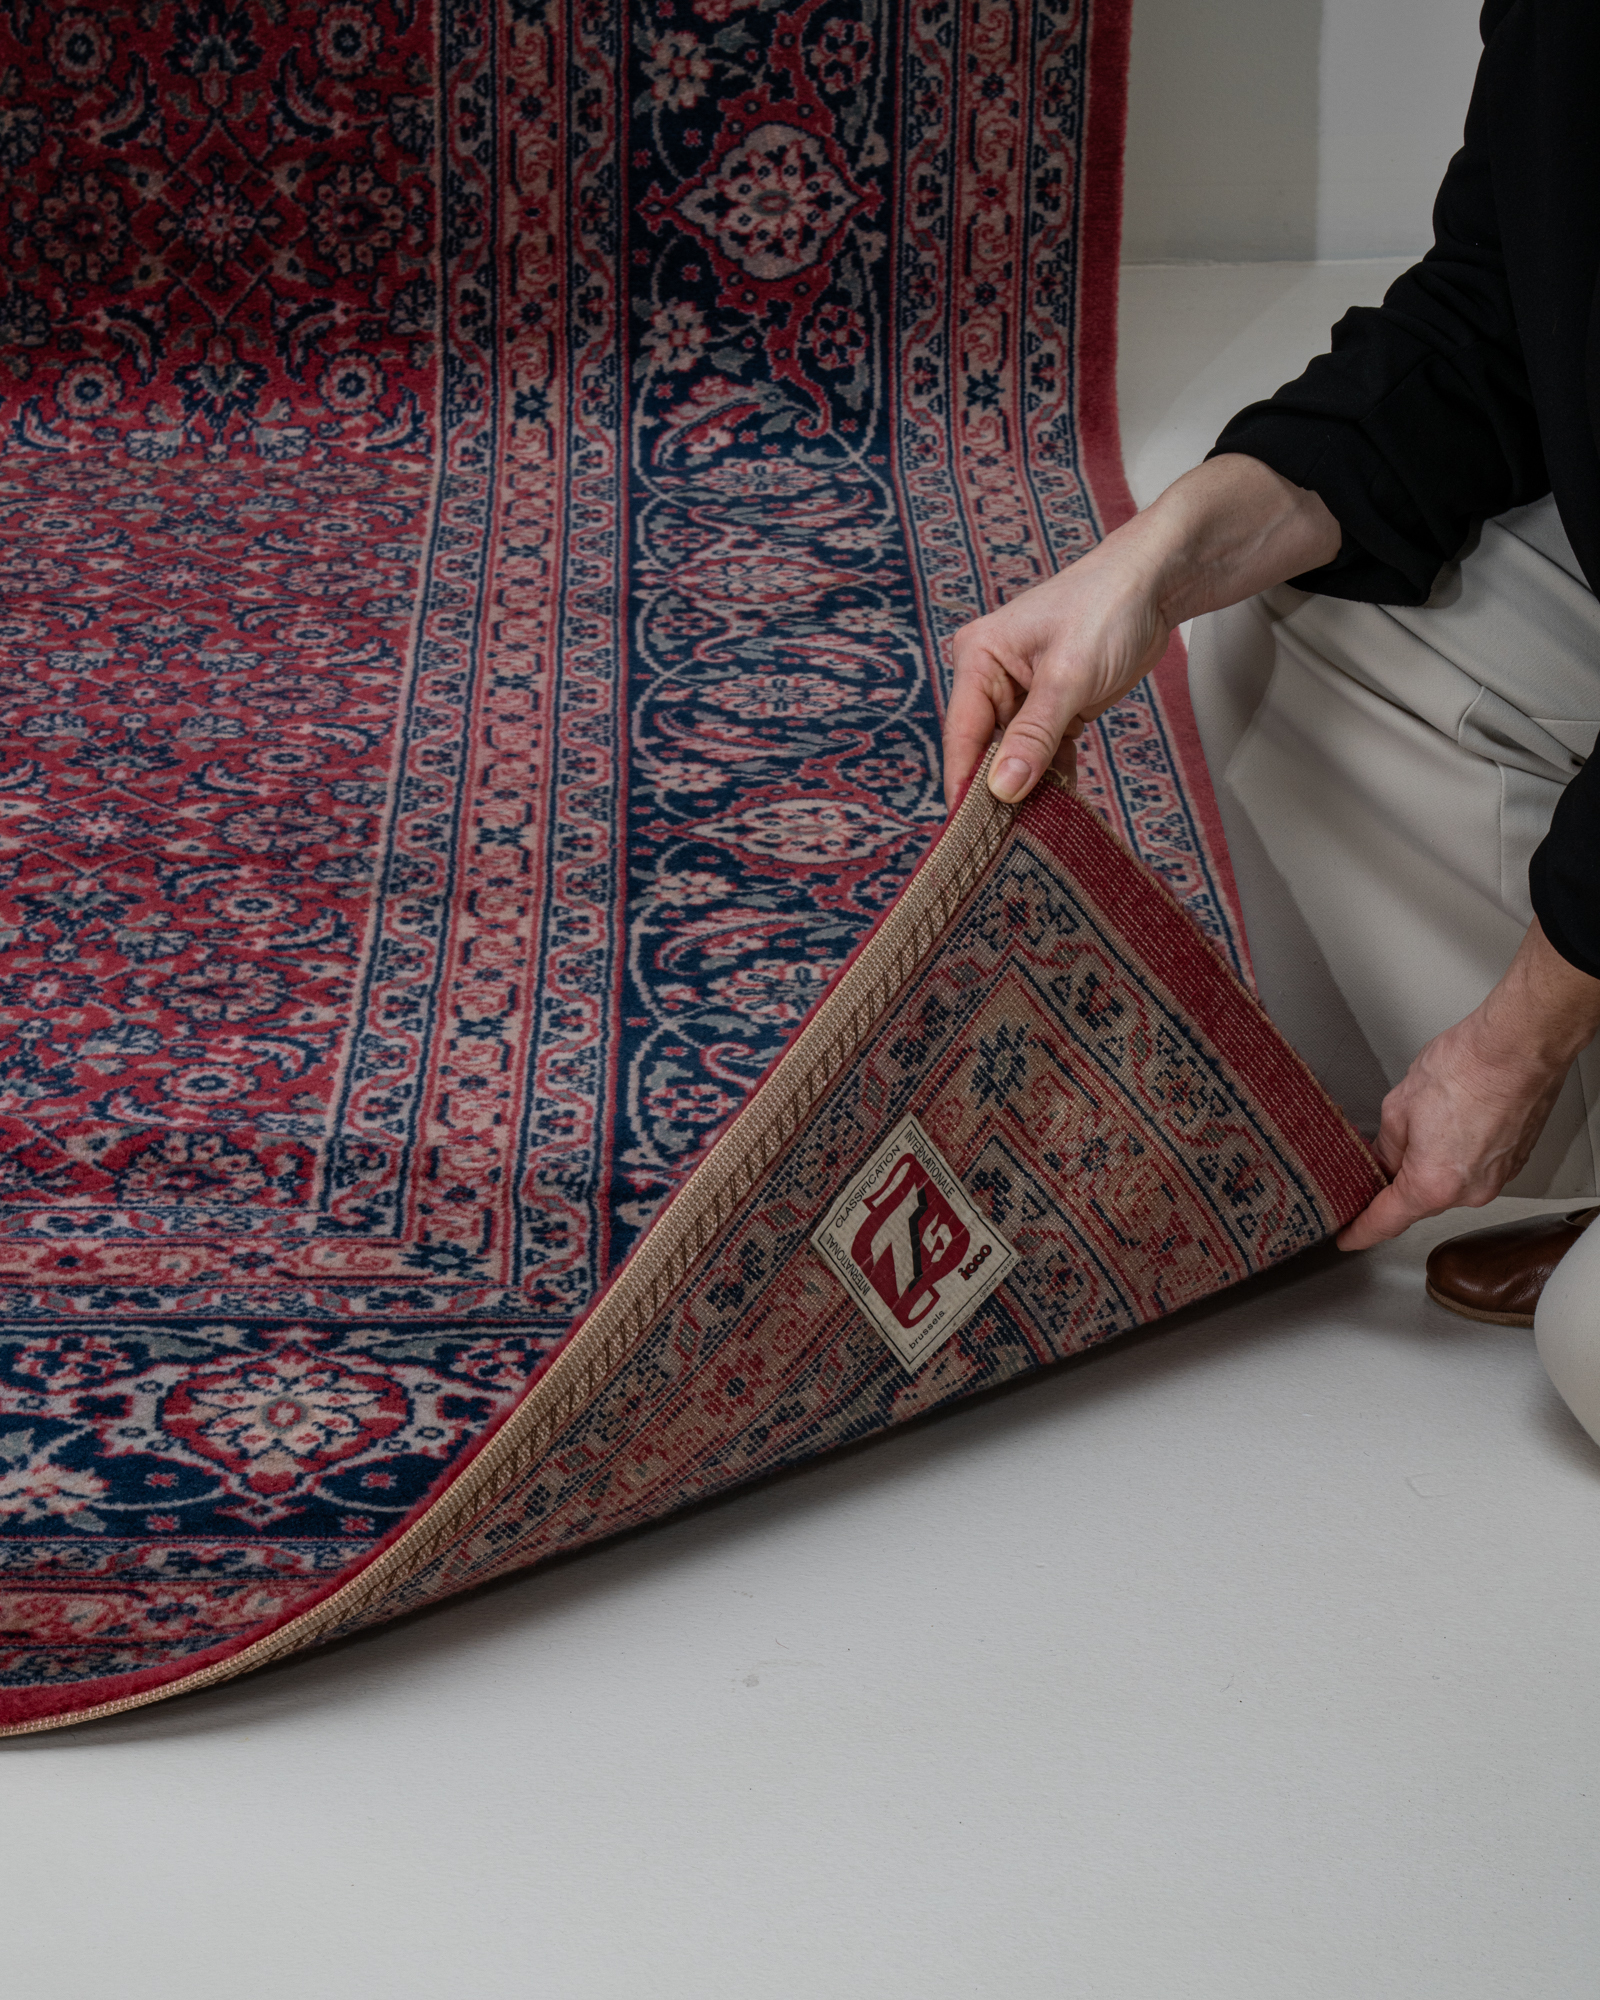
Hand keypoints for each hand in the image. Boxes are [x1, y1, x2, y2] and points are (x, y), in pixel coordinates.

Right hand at [941, 455, 1340, 809]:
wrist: (1158, 582)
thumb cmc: (1108, 608)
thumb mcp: (1069, 676)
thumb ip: (1034, 735)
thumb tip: (1002, 789)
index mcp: (978, 659)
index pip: (962, 734)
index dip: (965, 785)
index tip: (966, 836)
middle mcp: (991, 677)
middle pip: (985, 750)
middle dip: (997, 793)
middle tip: (1002, 847)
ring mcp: (1021, 695)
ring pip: (1015, 756)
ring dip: (1026, 790)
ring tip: (1030, 837)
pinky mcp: (1051, 707)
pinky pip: (1042, 753)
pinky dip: (1051, 779)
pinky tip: (1057, 811)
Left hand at [1338, 920, 1599, 1249]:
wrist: (1518, 1047)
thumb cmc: (1467, 1068)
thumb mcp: (1399, 1107)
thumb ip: (1386, 1146)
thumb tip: (1383, 1161)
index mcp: (1433, 1184)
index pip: (1386, 1222)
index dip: (1361, 1232)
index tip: (1348, 1237)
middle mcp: (1469, 1192)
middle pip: (1419, 1200)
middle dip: (1398, 1181)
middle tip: (1383, 1151)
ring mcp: (1497, 1179)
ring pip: (1448, 1183)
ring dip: (1432, 1163)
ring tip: (1429, 1121)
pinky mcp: (1515, 1162)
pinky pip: (1473, 1170)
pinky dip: (1458, 1155)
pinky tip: (1453, 1123)